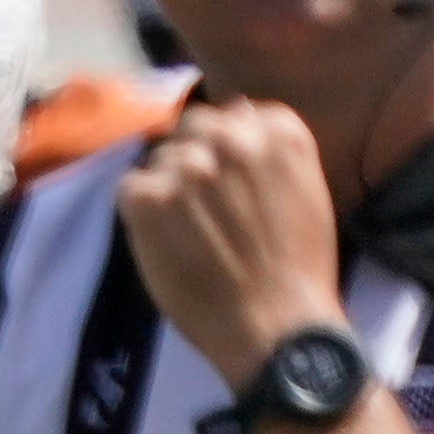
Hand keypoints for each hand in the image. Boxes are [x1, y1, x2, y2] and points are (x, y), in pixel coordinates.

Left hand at [117, 91, 352, 384]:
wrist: (276, 321)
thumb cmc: (298, 267)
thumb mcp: (304, 191)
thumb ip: (270, 152)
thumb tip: (237, 112)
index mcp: (280, 131)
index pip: (236, 113)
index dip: (227, 147)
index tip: (231, 183)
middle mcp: (233, 137)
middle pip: (193, 127)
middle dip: (193, 158)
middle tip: (200, 207)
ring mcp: (189, 166)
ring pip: (160, 157)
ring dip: (166, 188)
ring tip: (186, 232)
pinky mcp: (149, 198)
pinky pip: (129, 186)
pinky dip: (138, 212)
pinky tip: (162, 241)